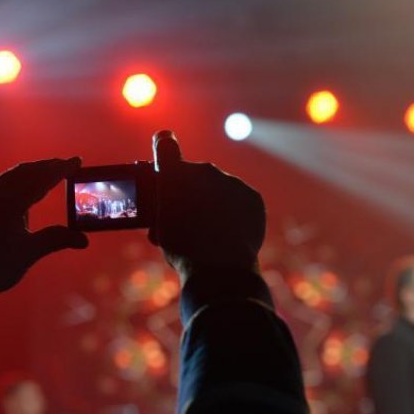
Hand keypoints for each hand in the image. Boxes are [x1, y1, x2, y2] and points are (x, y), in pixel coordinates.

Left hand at [0, 158, 88, 308]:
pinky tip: (20, 193)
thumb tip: (83, 239)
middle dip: (46, 167)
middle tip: (65, 164)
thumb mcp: (27, 254)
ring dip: (29, 174)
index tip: (77, 161)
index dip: (60, 169)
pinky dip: (13, 184)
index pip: (40, 180)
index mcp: (7, 203)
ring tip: (46, 175)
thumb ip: (55, 240)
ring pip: (7, 178)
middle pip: (23, 172)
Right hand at [148, 131, 264, 282]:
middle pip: (197, 175)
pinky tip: (231, 231)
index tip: (165, 145)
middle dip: (193, 191)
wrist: (218, 268)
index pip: (165, 145)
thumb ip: (164, 213)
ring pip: (222, 188)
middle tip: (190, 217)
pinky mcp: (252, 196)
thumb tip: (172, 212)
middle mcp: (204, 170)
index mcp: (173, 174)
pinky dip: (238, 212)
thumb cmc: (183, 250)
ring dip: (217, 202)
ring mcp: (231, 182)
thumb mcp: (161, 231)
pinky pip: (242, 200)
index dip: (164, 146)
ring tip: (213, 231)